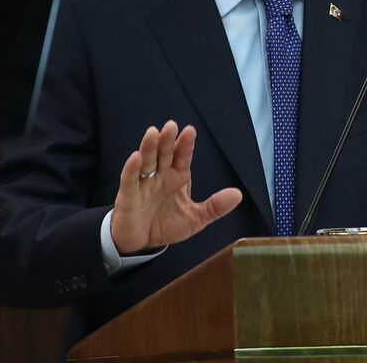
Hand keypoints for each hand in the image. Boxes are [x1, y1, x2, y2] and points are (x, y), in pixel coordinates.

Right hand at [111, 120, 242, 254]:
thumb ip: (215, 207)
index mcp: (178, 177)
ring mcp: (144, 184)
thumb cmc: (166, 226)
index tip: (190, 130)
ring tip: (153, 132)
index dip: (186, 144)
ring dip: (149, 147)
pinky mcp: (128, 196)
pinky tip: (136, 157)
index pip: (183, 157)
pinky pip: (129, 180)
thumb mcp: (196, 219)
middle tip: (171, 125)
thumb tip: (238, 195)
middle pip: (164, 154)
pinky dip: (131, 168)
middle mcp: (161, 176)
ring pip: (147, 162)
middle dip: (168, 140)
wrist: (142, 242)